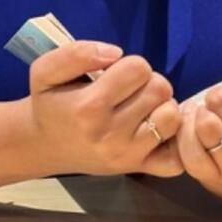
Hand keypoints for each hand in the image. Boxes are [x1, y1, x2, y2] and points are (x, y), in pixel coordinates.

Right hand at [26, 41, 183, 177]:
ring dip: (160, 106)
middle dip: (147, 83)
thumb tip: (115, 53)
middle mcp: (111, 133)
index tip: (114, 76)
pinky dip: (172, 140)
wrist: (44, 146)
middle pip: (160, 88)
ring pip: (171, 116)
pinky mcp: (140, 169)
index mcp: (89, 107)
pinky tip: (154, 129)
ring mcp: (128, 155)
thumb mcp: (45, 70)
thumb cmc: (49, 105)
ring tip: (140, 108)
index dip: (129, 65)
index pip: (138, 68)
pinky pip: (176, 157)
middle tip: (128, 91)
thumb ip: (75, 53)